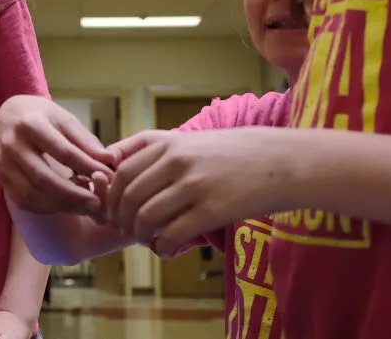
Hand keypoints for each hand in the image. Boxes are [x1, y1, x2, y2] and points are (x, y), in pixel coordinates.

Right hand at [0, 95, 115, 214]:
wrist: (8, 115)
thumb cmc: (42, 116)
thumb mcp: (65, 119)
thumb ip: (86, 141)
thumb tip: (110, 160)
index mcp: (30, 124)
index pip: (62, 151)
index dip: (86, 167)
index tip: (107, 177)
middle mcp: (11, 145)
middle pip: (43, 178)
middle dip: (73, 195)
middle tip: (96, 203)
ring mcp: (3, 163)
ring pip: (32, 194)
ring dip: (60, 205)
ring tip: (83, 206)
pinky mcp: (1, 178)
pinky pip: (24, 200)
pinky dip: (46, 208)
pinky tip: (64, 205)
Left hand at [105, 128, 291, 251]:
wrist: (281, 162)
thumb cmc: (232, 154)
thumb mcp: (190, 140)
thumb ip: (156, 150)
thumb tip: (114, 165)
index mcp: (167, 141)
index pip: (121, 170)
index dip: (109, 194)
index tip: (110, 209)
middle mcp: (176, 160)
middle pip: (129, 194)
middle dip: (120, 218)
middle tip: (125, 230)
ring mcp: (194, 184)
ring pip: (146, 215)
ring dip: (139, 234)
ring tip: (146, 240)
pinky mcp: (213, 209)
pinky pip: (173, 233)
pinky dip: (163, 246)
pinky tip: (166, 250)